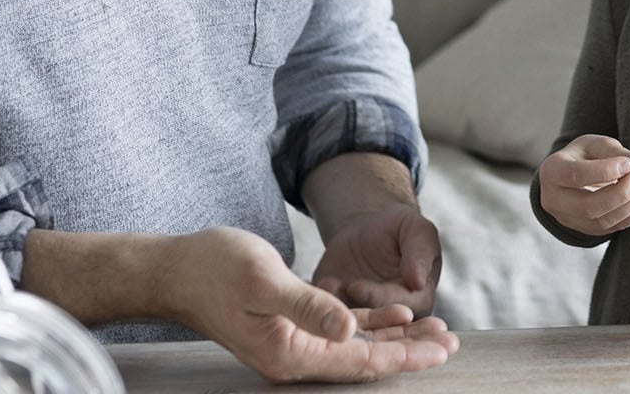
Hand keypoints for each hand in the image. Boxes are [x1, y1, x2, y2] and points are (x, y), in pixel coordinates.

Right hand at [161, 227, 457, 383]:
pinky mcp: (292, 325)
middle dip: (411, 350)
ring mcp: (294, 343)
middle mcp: (295, 357)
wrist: (175, 269)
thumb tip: (351, 329)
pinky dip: (373, 324)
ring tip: (439, 331)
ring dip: (398, 337)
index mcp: (291, 354)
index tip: (442, 349)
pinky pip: (342, 331)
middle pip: (366, 359)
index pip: (361, 361)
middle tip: (454, 342)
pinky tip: (401, 316)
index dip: (404, 355)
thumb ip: (310, 307)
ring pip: (358, 345)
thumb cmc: (215, 269)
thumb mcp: (265, 281)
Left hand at [310, 203, 442, 315]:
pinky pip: (325, 314)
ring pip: (348, 323)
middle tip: (338, 288)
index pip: (403, 309)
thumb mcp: (415, 230)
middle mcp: (391, 317)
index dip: (380, 299)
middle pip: (374, 324)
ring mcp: (362, 316)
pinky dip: (318, 302)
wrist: (364, 232)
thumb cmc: (397, 230)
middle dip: (353, 307)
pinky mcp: (337, 312)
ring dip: (334, 308)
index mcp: (417, 300)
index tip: (358, 287)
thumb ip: (420, 251)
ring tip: (326, 284)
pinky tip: (319, 283)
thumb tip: (418, 281)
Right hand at [537, 133, 629, 235]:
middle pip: (589, 205)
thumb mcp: (594, 145)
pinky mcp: (586, 230)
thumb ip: (615, 151)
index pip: (576, 175)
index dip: (606, 171)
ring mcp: (569, 219)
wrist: (571, 176)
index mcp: (552, 172)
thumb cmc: (582, 156)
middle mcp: (555, 200)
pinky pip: (613, 228)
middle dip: (622, 192)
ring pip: (602, 221)